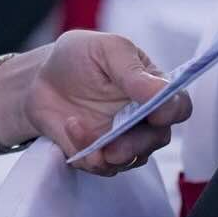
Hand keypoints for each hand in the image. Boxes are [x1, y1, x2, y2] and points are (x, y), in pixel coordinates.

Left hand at [0, 32, 190, 175]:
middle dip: (137, 143)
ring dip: (106, 151)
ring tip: (76, 125)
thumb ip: (133, 70)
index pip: (179, 106)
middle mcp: (143, 118)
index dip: (172, 112)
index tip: (155, 113)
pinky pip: (101, 166)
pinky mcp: (98, 154)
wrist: (39, 78)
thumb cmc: (78, 57)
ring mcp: (122, 139)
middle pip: (158, 140)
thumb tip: (161, 91)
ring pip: (130, 159)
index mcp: (152, 88)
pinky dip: (85, 152)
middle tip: (113, 141)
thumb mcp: (106, 50)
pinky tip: (70, 126)